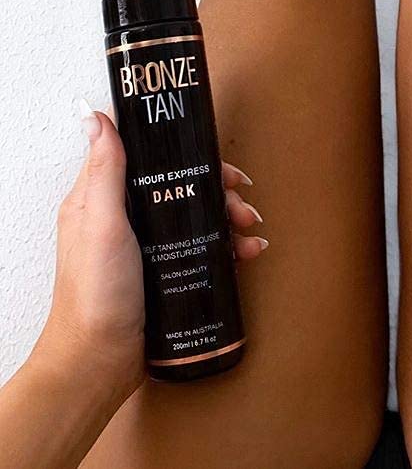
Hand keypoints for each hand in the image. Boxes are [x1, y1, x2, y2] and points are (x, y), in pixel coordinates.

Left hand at [33, 103, 265, 412]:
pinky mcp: (166, 272)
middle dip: (218, 188)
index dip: (183, 149)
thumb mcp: (101, 222)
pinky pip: (204, 248)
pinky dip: (228, 246)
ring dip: (229, 216)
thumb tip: (96, 115)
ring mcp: (148, 246)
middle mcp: (126, 217)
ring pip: (198, 215)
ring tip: (249, 231)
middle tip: (241, 199)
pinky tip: (247, 253)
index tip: (213, 153)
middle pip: (182, 184)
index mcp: (104, 197)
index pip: (150, 156)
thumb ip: (105, 170)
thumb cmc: (94, 294)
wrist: (100, 364)